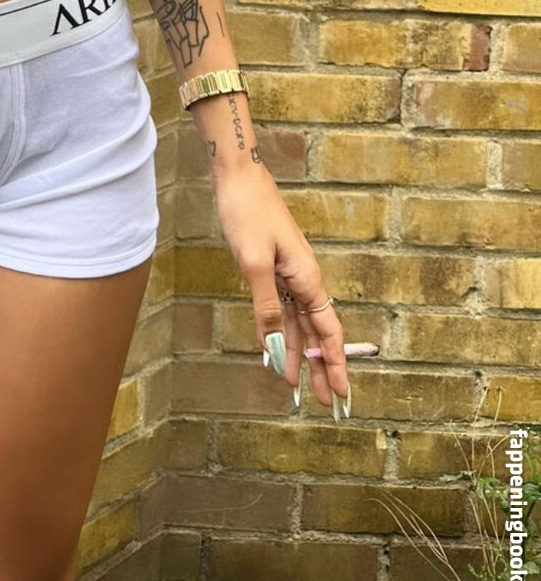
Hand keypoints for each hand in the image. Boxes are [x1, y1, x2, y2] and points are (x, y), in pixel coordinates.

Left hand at [211, 166, 350, 417]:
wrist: (239, 177)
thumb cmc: (249, 214)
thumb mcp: (254, 263)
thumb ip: (267, 305)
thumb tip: (278, 345)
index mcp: (307, 279)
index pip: (328, 332)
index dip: (337, 364)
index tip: (343, 394)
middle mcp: (303, 279)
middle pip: (316, 333)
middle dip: (320, 368)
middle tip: (322, 403)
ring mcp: (288, 273)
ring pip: (298, 323)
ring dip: (298, 354)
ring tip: (296, 386)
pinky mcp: (272, 267)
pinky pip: (280, 308)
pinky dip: (279, 330)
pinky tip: (275, 349)